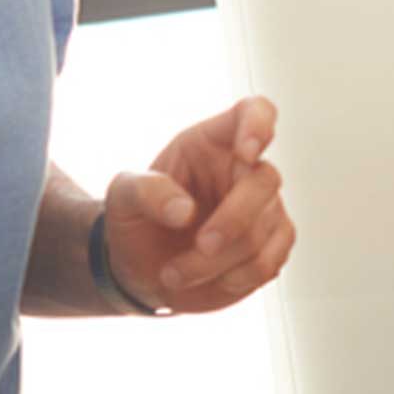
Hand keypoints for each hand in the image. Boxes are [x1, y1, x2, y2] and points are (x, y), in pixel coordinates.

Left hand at [103, 97, 295, 311]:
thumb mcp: (122, 197)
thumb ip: (147, 191)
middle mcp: (245, 170)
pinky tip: (209, 281)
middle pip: (265, 181)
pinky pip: (270, 261)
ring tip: (175, 274)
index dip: (259, 125)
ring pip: (265, 230)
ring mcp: (265, 209)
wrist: (140, 268)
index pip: (254, 112)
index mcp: (213, 143)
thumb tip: (185, 211)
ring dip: (219, 262)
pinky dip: (236, 278)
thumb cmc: (136, 219)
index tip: (247, 152)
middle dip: (232, 221)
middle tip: (199, 246)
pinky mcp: (271, 246)